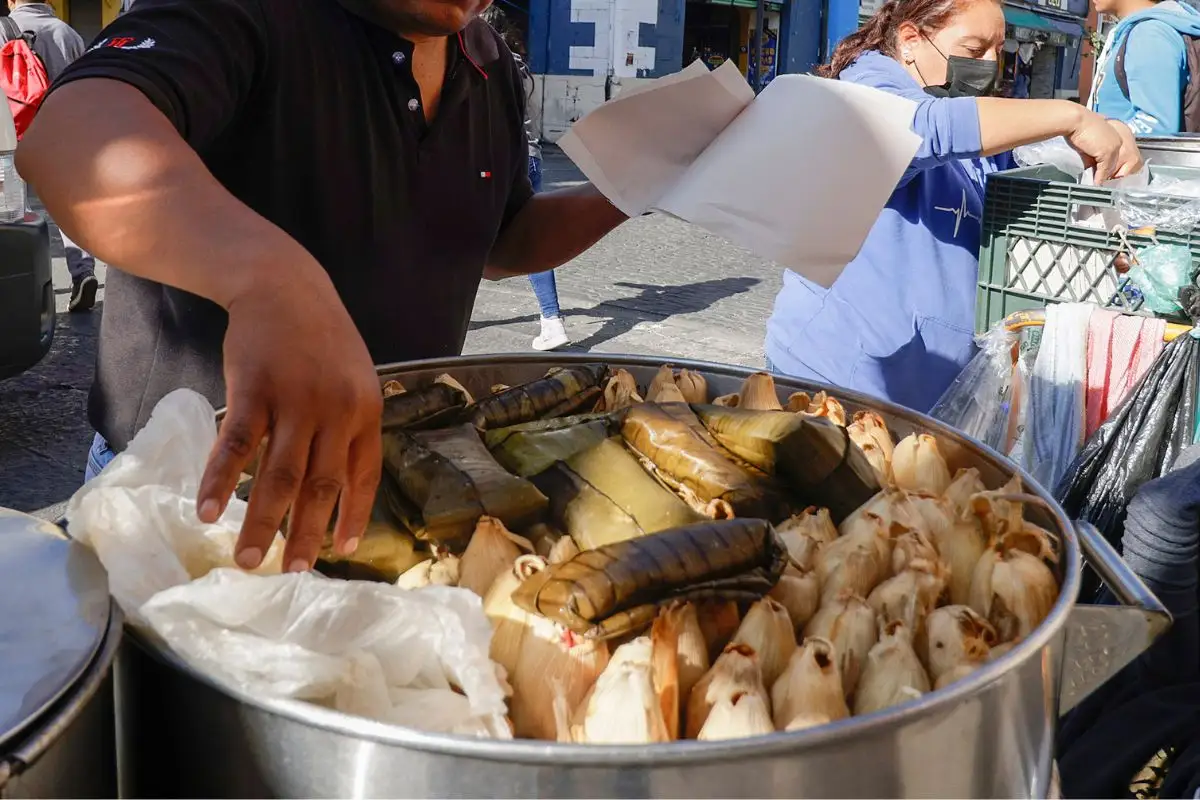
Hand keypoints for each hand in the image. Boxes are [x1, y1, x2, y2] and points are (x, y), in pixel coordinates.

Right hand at [196, 267, 382, 572]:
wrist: (283, 283)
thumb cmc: (318, 338)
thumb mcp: (352, 378)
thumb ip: (347, 426)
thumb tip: (340, 483)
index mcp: (364, 412)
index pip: (364, 476)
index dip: (354, 516)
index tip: (343, 551)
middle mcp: (335, 412)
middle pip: (321, 485)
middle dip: (306, 534)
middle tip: (291, 574)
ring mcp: (295, 401)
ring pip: (279, 475)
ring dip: (261, 522)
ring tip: (246, 561)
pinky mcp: (255, 390)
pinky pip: (237, 446)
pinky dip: (221, 481)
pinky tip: (209, 511)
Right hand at [1066, 110, 1138, 182]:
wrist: (1075, 121)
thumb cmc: (1078, 130)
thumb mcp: (1089, 145)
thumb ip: (1094, 159)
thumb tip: (1095, 173)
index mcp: (1117, 136)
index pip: (1120, 157)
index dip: (1113, 169)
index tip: (1105, 176)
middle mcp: (1119, 141)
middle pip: (1120, 164)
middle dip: (1112, 175)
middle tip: (1103, 184)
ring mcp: (1115, 146)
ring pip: (1112, 169)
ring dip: (1105, 179)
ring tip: (1098, 185)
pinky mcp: (1108, 152)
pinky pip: (1104, 170)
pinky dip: (1099, 178)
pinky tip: (1094, 183)